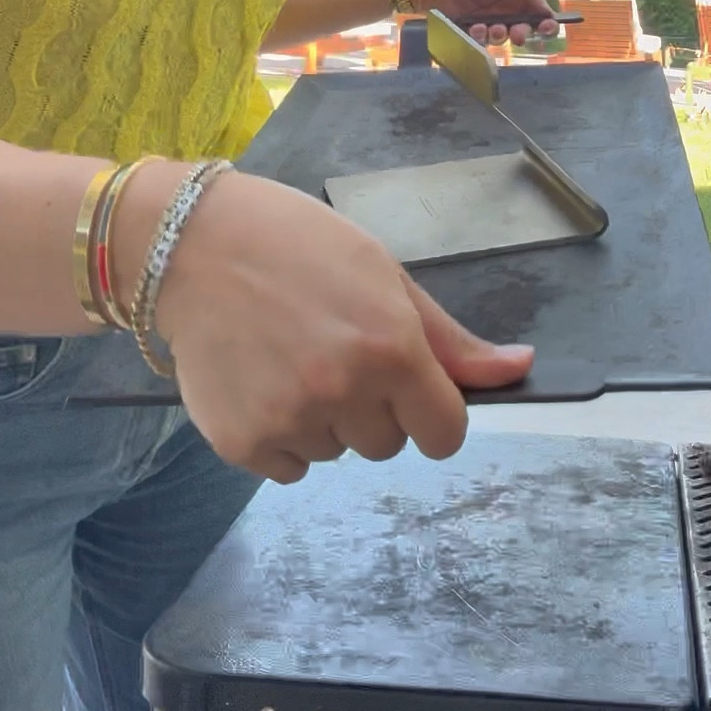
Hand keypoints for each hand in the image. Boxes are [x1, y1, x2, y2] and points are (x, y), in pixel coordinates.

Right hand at [147, 168, 533, 484]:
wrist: (190, 244)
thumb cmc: (296, 244)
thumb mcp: (383, 274)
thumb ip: (448, 338)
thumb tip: (520, 370)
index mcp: (391, 348)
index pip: (446, 432)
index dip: (433, 413)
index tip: (410, 391)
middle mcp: (345, 392)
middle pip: (390, 444)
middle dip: (374, 408)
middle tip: (335, 350)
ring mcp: (291, 422)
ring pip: (337, 452)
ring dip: (326, 419)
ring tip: (291, 355)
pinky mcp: (243, 443)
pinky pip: (289, 466)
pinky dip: (282, 435)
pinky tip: (261, 379)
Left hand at [407, 0, 557, 44]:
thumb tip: (546, 9)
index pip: (535, 10)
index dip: (545, 21)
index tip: (550, 26)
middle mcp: (501, 8)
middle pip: (522, 28)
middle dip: (525, 33)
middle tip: (520, 34)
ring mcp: (483, 20)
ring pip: (501, 37)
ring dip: (502, 36)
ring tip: (495, 29)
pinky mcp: (464, 30)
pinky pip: (478, 41)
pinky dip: (481, 38)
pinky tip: (477, 29)